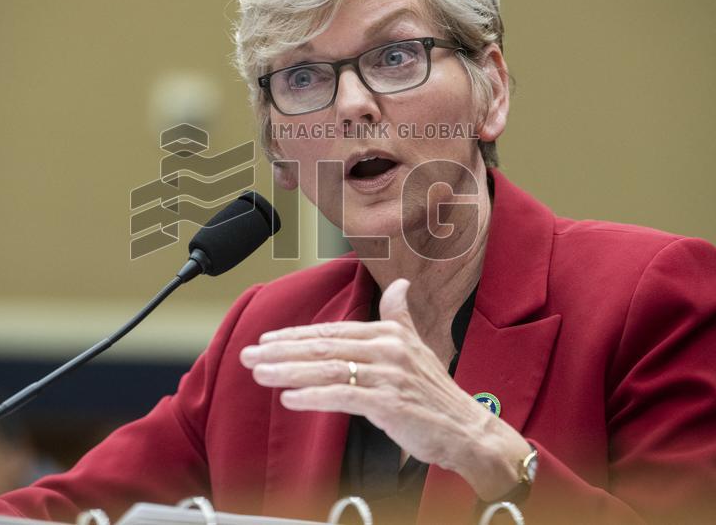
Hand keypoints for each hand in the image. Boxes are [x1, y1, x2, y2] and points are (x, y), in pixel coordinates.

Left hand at [239, 278, 531, 500]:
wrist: (467, 430)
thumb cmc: (435, 393)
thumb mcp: (417, 347)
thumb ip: (400, 316)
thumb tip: (399, 285)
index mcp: (389, 333)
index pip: (332, 332)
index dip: (296, 336)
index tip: (266, 341)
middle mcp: (387, 349)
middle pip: (323, 347)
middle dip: (281, 351)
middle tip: (248, 356)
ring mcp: (388, 375)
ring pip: (327, 370)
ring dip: (288, 372)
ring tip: (259, 375)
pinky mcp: (389, 402)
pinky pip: (342, 396)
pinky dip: (313, 396)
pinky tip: (289, 398)